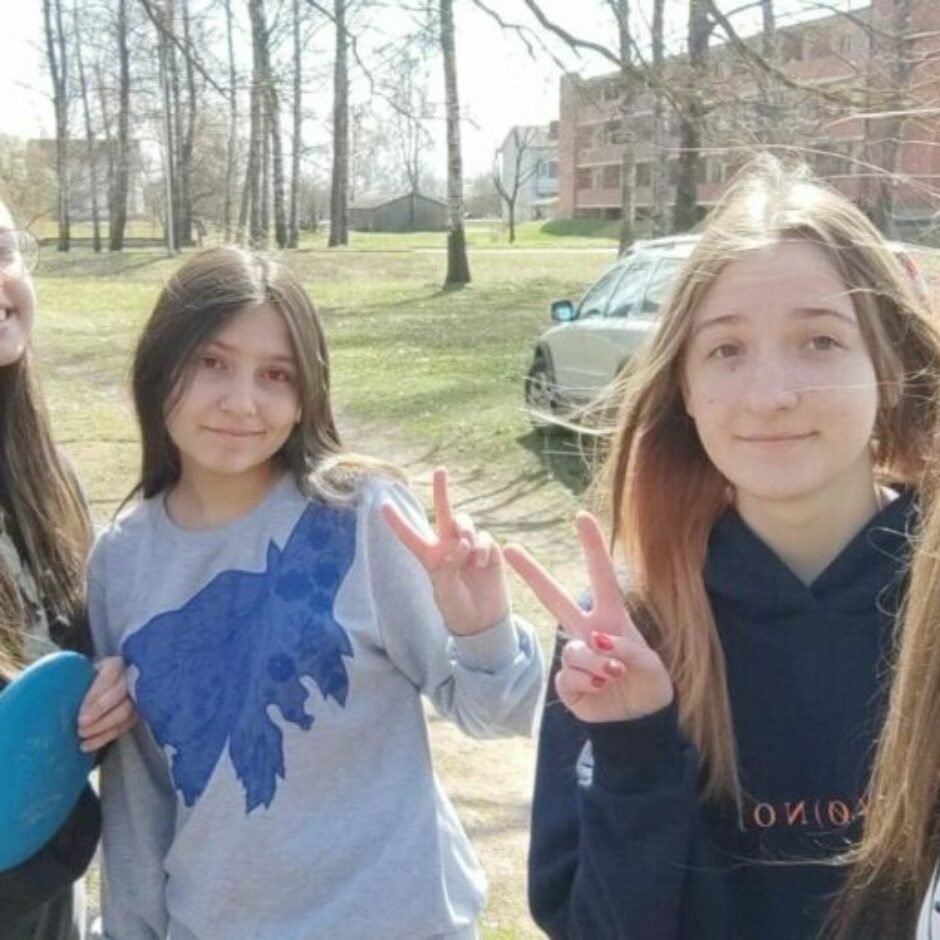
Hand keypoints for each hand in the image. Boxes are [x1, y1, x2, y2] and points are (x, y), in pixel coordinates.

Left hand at [77, 656, 135, 751]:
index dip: (96, 696)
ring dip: (103, 727)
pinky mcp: (135, 714)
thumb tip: (47, 690)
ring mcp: (136, 697)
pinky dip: (105, 737)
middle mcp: (129, 678)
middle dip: (100, 712)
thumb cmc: (85, 679)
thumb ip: (73, 679)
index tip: (80, 713)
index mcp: (115, 664)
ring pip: (125, 713)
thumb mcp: (81, 673)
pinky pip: (124, 727)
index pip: (109, 677)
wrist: (98, 687)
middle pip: (120, 695)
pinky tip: (88, 744)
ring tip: (83, 736)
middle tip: (80, 725)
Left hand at [382, 468, 509, 636]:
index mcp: (430, 556)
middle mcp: (448, 546)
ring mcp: (469, 546)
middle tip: (440, 470)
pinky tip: (481, 563)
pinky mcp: (489, 550)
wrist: (483, 619)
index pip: (410, 535)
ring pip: (464, 522)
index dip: (396, 521)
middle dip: (441, 490)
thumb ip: (449, 564)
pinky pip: (484, 538)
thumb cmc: (456, 607)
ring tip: (468, 548)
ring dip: (465, 530)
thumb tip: (463, 543)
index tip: (382, 504)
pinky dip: (482, 548)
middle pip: (443, 512)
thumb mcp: (443, 590)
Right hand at [504, 512, 672, 722]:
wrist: (639, 721)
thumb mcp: (651, 664)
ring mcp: (574, 655)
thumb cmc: (650, 684)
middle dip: (531, 572)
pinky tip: (600, 688)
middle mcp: (588, 631)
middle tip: (508, 546)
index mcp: (611, 618)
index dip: (593, 546)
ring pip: (573, 649)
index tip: (581, 516)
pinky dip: (589, 683)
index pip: (601, 576)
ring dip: (595, 662)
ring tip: (614, 674)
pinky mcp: (566, 681)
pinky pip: (568, 675)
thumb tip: (596, 640)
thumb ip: (627, 648)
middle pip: (553, 597)